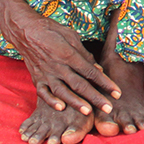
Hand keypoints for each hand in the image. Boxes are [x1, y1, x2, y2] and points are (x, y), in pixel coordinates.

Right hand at [2, 4, 120, 114]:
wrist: (26, 32)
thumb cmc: (53, 31)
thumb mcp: (72, 37)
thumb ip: (85, 55)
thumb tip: (98, 69)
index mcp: (69, 55)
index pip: (91, 72)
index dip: (105, 83)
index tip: (117, 93)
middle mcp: (58, 66)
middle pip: (80, 85)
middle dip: (95, 97)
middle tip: (108, 108)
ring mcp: (46, 74)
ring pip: (63, 91)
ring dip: (76, 102)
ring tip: (88, 112)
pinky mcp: (36, 79)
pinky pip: (43, 93)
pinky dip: (51, 101)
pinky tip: (61, 108)